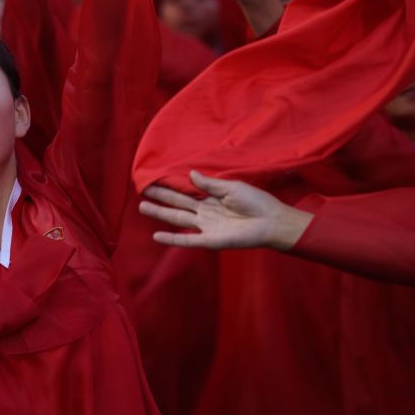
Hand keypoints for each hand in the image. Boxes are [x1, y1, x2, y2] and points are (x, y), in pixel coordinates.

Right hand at [139, 170, 312, 250]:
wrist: (272, 221)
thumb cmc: (256, 202)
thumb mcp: (232, 187)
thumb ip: (210, 184)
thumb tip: (189, 174)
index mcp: (211, 199)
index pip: (186, 192)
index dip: (171, 187)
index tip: (154, 180)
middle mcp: (205, 213)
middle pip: (177, 204)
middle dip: (160, 198)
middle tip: (142, 192)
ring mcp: (206, 227)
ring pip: (178, 219)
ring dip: (160, 214)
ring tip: (142, 208)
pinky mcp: (211, 240)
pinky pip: (188, 240)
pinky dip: (172, 239)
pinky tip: (157, 236)